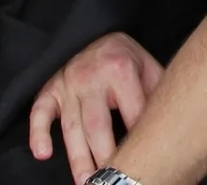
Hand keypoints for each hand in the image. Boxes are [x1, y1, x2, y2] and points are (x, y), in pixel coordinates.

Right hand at [28, 31, 164, 183]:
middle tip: (112, 180)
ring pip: (72, 126)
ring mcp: (68, 84)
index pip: (133, 111)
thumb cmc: (126, 59)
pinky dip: (38, 133)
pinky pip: (40, 112)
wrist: (96, 35)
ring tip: (86, 181)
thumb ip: (156, 95)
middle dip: (105, 156)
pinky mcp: (50, 89)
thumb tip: (168, 128)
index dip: (139, 138)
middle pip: (98, 124)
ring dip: (78, 157)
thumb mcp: (147, 68)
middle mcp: (92, 76)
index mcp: (120, 68)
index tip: (144, 161)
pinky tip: (43, 153)